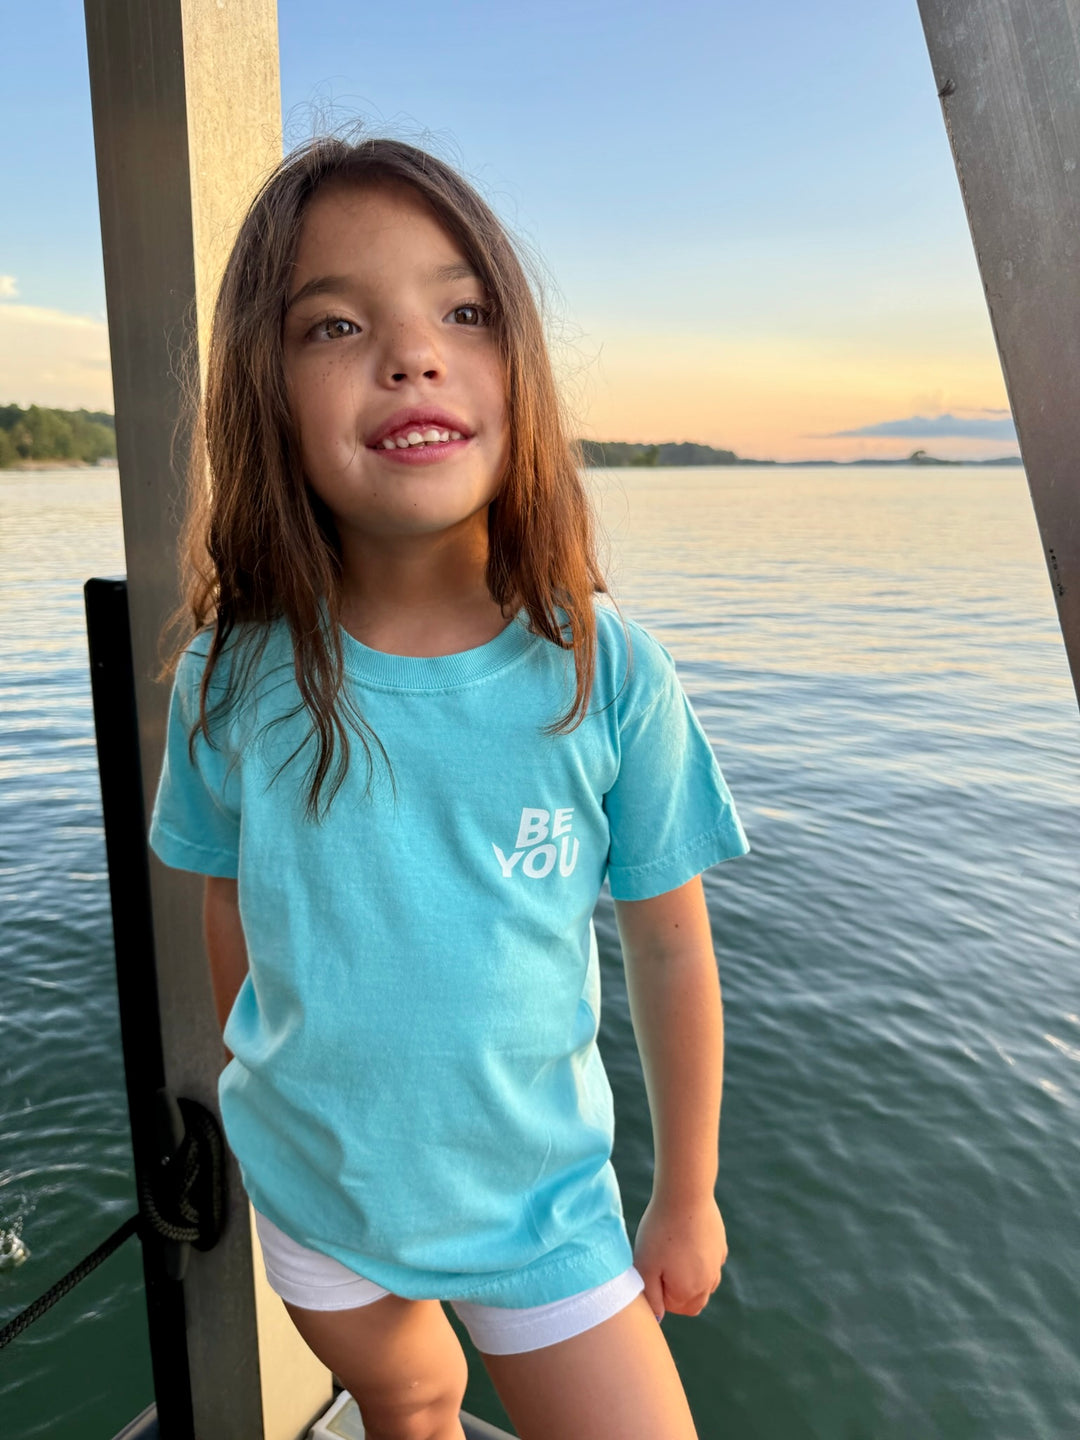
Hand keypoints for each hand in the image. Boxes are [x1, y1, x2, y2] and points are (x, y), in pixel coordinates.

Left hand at [632, 1192, 727, 1321]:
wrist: (685, 1195)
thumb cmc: (659, 1231)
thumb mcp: (645, 1265)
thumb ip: (650, 1297)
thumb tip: (659, 1316)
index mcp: (689, 1291)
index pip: (675, 1308)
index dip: (660, 1294)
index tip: (652, 1272)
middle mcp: (708, 1282)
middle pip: (694, 1302)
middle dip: (678, 1293)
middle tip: (662, 1267)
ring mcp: (717, 1264)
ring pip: (706, 1285)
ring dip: (691, 1279)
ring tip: (674, 1255)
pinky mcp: (720, 1246)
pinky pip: (711, 1263)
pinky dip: (701, 1261)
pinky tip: (687, 1242)